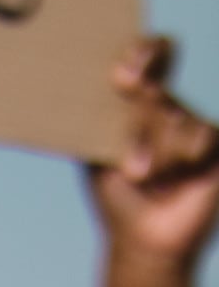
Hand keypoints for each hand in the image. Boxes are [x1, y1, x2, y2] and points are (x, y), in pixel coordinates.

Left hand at [90, 38, 216, 286]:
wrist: (142, 235)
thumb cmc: (115, 194)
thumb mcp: (98, 153)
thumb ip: (98, 120)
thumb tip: (81, 89)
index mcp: (137, 102)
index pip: (150, 55)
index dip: (145, 51)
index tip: (123, 74)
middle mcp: (167, 106)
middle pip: (154, 91)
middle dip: (135, 124)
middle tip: (128, 143)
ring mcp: (192, 122)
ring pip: (172, 117)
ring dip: (151, 154)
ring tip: (144, 178)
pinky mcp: (215, 140)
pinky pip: (198, 136)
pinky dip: (177, 161)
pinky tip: (175, 179)